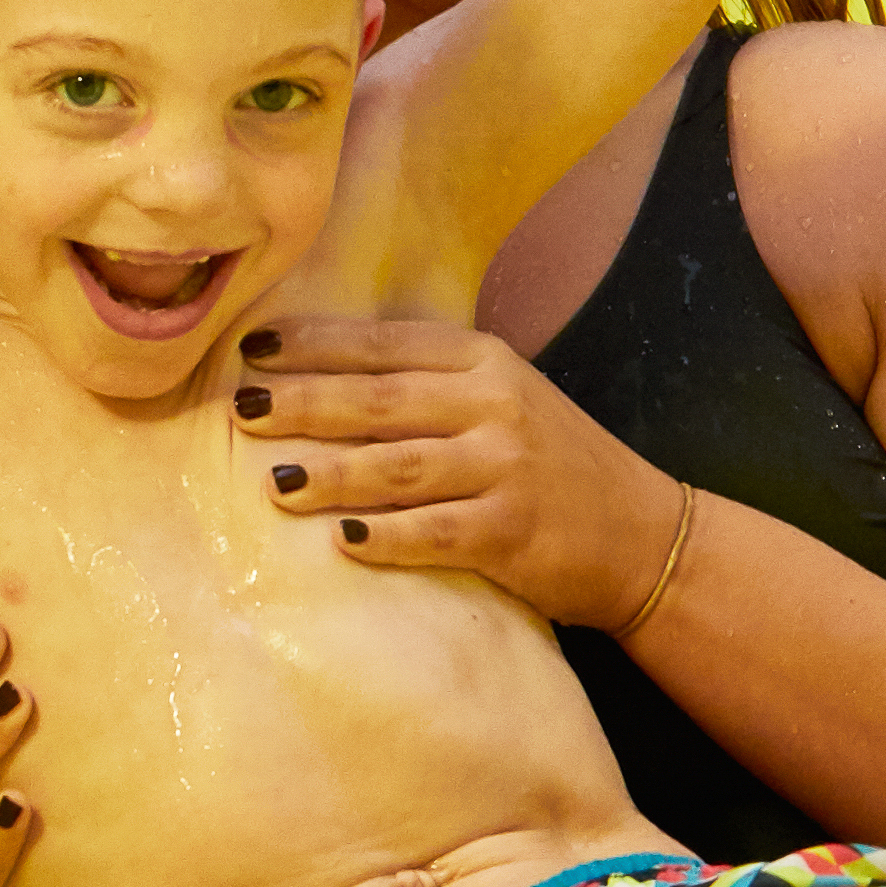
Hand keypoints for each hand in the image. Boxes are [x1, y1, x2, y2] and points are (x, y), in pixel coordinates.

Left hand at [237, 319, 691, 629]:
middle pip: (380, 401)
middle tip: (242, 410)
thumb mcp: (501, 400)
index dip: (315, 345)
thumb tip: (314, 380)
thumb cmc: (551, 465)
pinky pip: (434, 533)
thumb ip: (428, 385)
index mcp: (485, 362)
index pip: (384, 346)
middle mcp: (495, 406)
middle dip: (305, 404)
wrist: (642, 535)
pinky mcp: (513, 531)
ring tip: (274, 481)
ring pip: (399, 466)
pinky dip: (386, 537)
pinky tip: (342, 541)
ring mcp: (506, 468)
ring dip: (332, 473)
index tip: (252, 350)